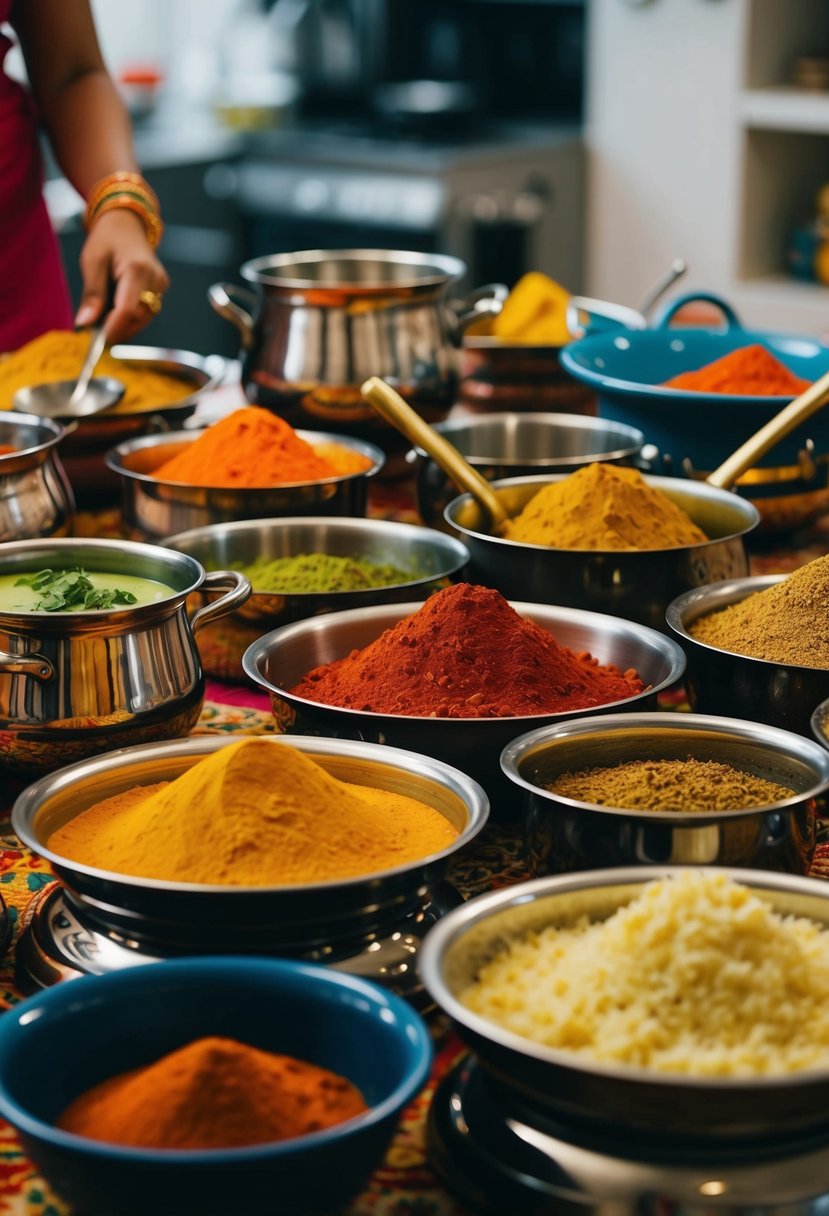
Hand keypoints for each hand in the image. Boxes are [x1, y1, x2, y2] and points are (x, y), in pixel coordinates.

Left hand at [75, 209, 168, 341]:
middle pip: (138, 318)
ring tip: (104, 319)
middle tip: (95, 331)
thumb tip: (84, 324)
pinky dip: (130, 317)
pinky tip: (116, 311)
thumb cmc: (107, 238)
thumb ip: (92, 295)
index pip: (128, 309)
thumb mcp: (92, 262)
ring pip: (144, 318)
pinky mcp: (161, 290)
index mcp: (137, 269)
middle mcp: (155, 279)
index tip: (97, 341)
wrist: (127, 223)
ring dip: (124, 324)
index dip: (113, 329)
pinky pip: (146, 312)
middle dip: (117, 329)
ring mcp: (161, 286)